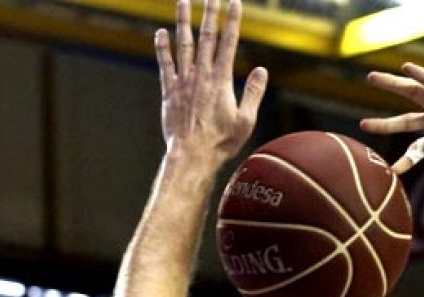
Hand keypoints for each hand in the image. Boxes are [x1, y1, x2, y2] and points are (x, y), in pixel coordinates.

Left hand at [154, 0, 266, 164]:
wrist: (191, 154)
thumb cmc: (221, 142)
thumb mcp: (246, 120)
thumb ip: (253, 93)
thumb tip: (262, 70)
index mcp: (222, 80)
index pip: (229, 43)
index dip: (232, 20)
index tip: (234, 2)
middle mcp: (201, 75)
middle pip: (206, 36)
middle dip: (209, 13)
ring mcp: (183, 81)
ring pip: (183, 44)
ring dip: (183, 21)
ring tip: (183, 1)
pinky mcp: (169, 90)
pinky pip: (165, 63)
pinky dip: (163, 47)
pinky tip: (161, 32)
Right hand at [361, 58, 423, 174]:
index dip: (423, 76)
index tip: (406, 68)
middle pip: (412, 93)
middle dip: (392, 85)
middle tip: (371, 77)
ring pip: (408, 122)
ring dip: (387, 124)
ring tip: (364, 125)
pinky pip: (419, 149)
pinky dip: (407, 159)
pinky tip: (394, 170)